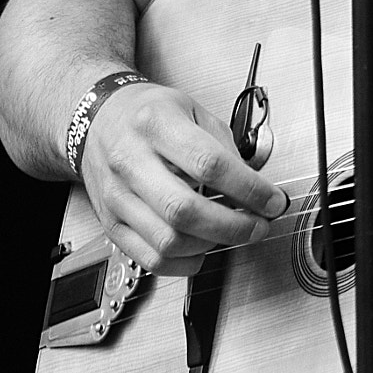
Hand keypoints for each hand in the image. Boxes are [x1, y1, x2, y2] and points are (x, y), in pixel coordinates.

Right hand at [78, 82, 288, 274]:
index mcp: (156, 125)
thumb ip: (225, 146)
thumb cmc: (148, 114)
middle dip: (233, 227)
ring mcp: (118, 196)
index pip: (208, 164)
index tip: (273, 200)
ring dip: (212, 245)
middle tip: (258, 226)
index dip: (248, 188)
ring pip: (168, 241)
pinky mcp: (112, 224)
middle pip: (184, 210)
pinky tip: (202, 247)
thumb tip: (256, 186)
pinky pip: (151, 259)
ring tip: (231, 233)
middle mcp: (131, 161)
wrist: (100, 120)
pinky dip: (185, 262)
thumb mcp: (192, 110)